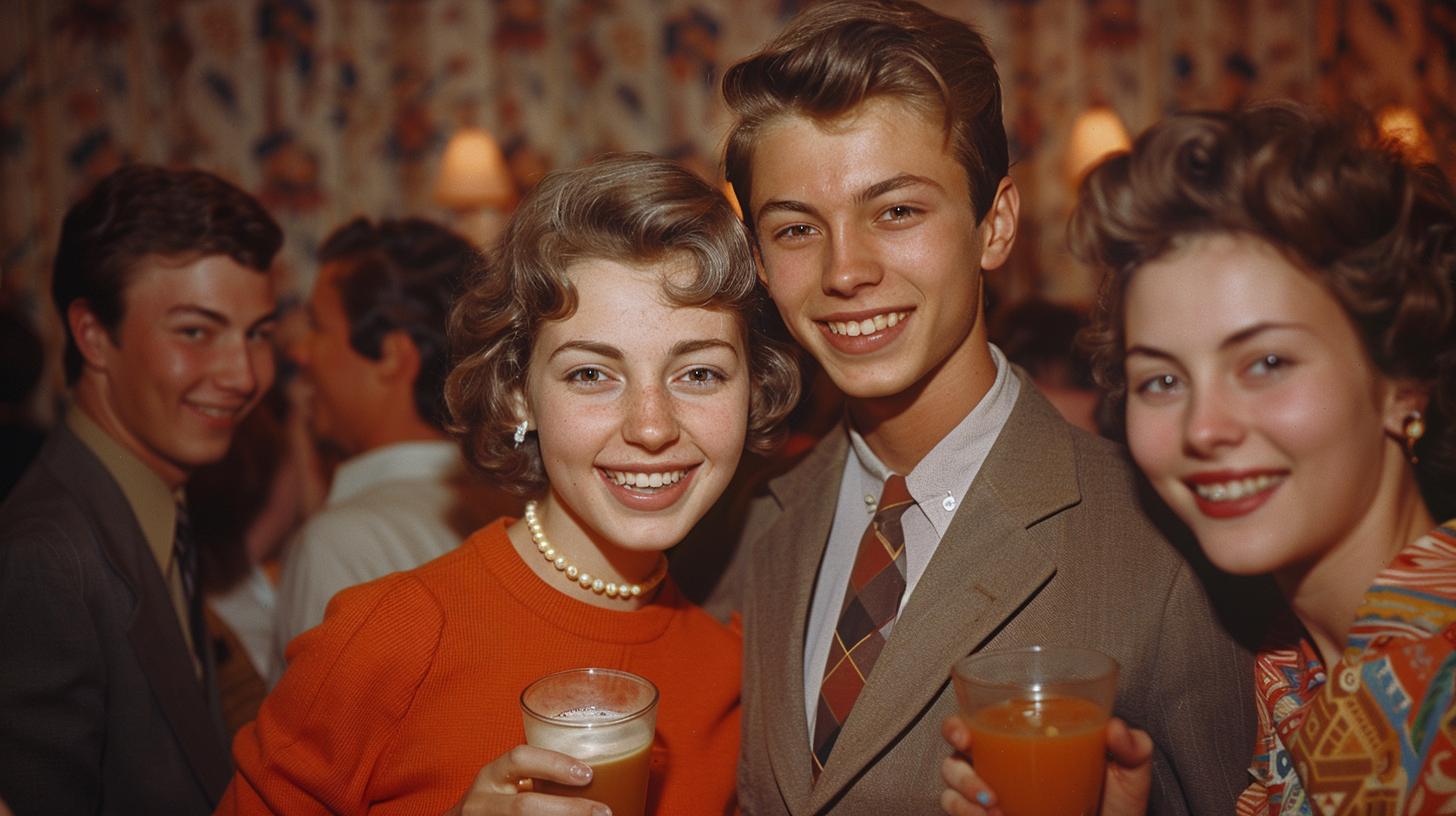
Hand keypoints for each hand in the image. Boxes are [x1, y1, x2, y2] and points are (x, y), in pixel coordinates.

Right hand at [442, 745, 608, 815]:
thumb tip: (599, 778)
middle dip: (569, 810)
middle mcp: (482, 802)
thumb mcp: (512, 783)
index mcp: (492, 776)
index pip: (520, 759)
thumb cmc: (500, 801)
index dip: (555, 764)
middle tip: (603, 812)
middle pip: (525, 807)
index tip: (589, 774)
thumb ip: (542, 778)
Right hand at [939, 714, 1152, 815]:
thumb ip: (1134, 748)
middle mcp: (1002, 764)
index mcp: (1027, 740)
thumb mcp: (1130, 777)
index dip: (958, 724)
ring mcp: (991, 796)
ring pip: (950, 786)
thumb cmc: (1115, 811)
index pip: (980, 719)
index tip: (964, 734)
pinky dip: (966, 814)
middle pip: (954, 751)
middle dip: (956, 768)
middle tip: (982, 783)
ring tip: (995, 808)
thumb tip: (1116, 728)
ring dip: (964, 796)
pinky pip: (956, 811)